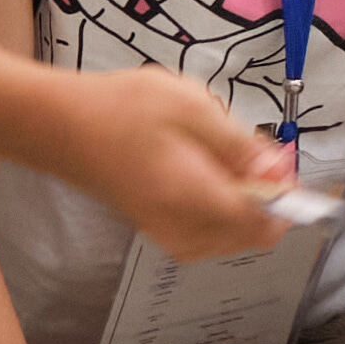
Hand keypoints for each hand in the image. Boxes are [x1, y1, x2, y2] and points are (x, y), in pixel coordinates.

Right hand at [56, 67, 298, 260]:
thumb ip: (240, 146)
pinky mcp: (155, 225)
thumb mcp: (193, 110)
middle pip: (252, 233)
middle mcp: (183, 230)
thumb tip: (280, 174)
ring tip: (223, 151)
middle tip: (255, 147)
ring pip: (230, 232)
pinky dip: (219, 202)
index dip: (287, 194)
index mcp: (196, 202)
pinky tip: (204, 166)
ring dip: (242, 197)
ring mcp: (166, 232)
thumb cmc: (123, 110)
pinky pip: (206, 228)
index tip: (282, 158)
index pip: (266, 224)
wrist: (57, 125)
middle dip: (266, 194)